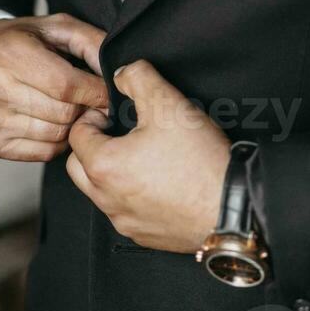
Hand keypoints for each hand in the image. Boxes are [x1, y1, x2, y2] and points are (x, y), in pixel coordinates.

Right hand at [0, 13, 108, 161]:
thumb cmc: (14, 42)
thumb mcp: (52, 27)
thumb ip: (89, 41)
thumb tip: (114, 69)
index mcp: (11, 53)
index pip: (67, 86)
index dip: (96, 92)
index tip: (108, 91)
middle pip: (63, 114)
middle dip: (87, 109)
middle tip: (93, 102)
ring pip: (56, 136)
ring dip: (74, 126)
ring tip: (72, 109)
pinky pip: (43, 153)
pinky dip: (58, 141)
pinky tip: (53, 121)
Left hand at [66, 60, 230, 251]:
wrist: (232, 207)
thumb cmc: (200, 161)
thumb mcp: (168, 102)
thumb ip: (138, 78)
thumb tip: (122, 74)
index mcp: (104, 166)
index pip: (77, 135)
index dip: (94, 117)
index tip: (113, 113)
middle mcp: (108, 200)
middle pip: (79, 167)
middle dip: (93, 145)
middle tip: (120, 132)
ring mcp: (126, 222)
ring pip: (101, 192)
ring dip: (111, 171)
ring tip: (142, 154)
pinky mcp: (145, 236)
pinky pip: (125, 212)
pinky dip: (131, 195)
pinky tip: (158, 180)